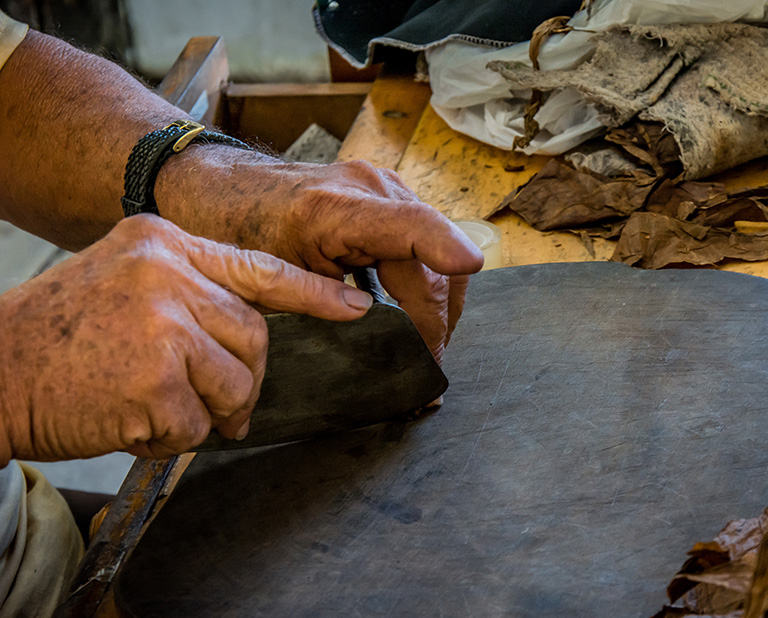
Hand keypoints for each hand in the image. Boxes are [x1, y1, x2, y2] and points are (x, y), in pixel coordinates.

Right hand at [0, 215, 372, 461]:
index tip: (354, 307)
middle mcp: (166, 272)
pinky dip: (169, 436)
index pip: (259, 266)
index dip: (313, 293)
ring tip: (149, 405)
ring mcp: (162, 321)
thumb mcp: (123, 283)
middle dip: (242, 380)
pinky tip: (127, 420)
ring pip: (235, 381)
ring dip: (203, 411)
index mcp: (163, 242)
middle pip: (255, 335)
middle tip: (212, 405)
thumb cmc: (55, 337)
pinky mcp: (155, 376)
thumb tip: (253, 333)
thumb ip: (189, 295)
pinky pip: (198, 422)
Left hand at [157, 155, 483, 361]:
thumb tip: (377, 358)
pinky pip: (425, 245)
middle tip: (427, 370)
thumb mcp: (272, 280)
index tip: (471, 265)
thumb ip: (326, 311)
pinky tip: (417, 318)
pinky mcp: (389, 198)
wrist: (221, 188)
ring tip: (426, 350)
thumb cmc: (237, 232)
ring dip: (438, 306)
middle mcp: (371, 189)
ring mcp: (385, 190)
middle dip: (437, 322)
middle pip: (433, 261)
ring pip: (437, 256)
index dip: (445, 247)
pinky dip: (427, 283)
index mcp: (335, 209)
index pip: (411, 226)